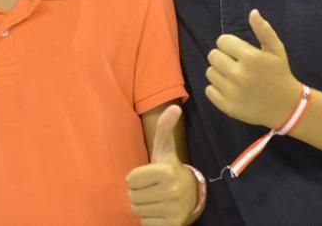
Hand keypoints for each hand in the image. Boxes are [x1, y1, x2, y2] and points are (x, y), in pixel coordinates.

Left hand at [127, 104, 197, 224]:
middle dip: (137, 192)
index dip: (135, 177)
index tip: (147, 175)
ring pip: (137, 210)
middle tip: (150, 187)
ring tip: (153, 198)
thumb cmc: (170, 168)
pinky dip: (147, 218)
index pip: (130, 179)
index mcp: (166, 172)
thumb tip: (174, 107)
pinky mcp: (172, 224)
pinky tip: (158, 209)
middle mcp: (171, 192)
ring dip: (141, 205)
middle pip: (132, 196)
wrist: (190, 194)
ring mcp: (173, 210)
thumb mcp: (165, 149)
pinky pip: (144, 223)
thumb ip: (165, 128)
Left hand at [205, 10, 302, 128]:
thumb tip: (253, 12)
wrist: (287, 107)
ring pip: (210, 72)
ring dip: (219, 72)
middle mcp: (239, 74)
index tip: (237, 51)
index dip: (229, 44)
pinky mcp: (227, 106)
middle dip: (222, 57)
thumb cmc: (280, 74)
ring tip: (233, 76)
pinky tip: (230, 89)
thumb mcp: (276, 50)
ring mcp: (232, 92)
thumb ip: (264, 30)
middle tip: (235, 63)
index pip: (222, 41)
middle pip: (213, 56)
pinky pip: (208, 90)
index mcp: (250, 58)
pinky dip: (216, 88)